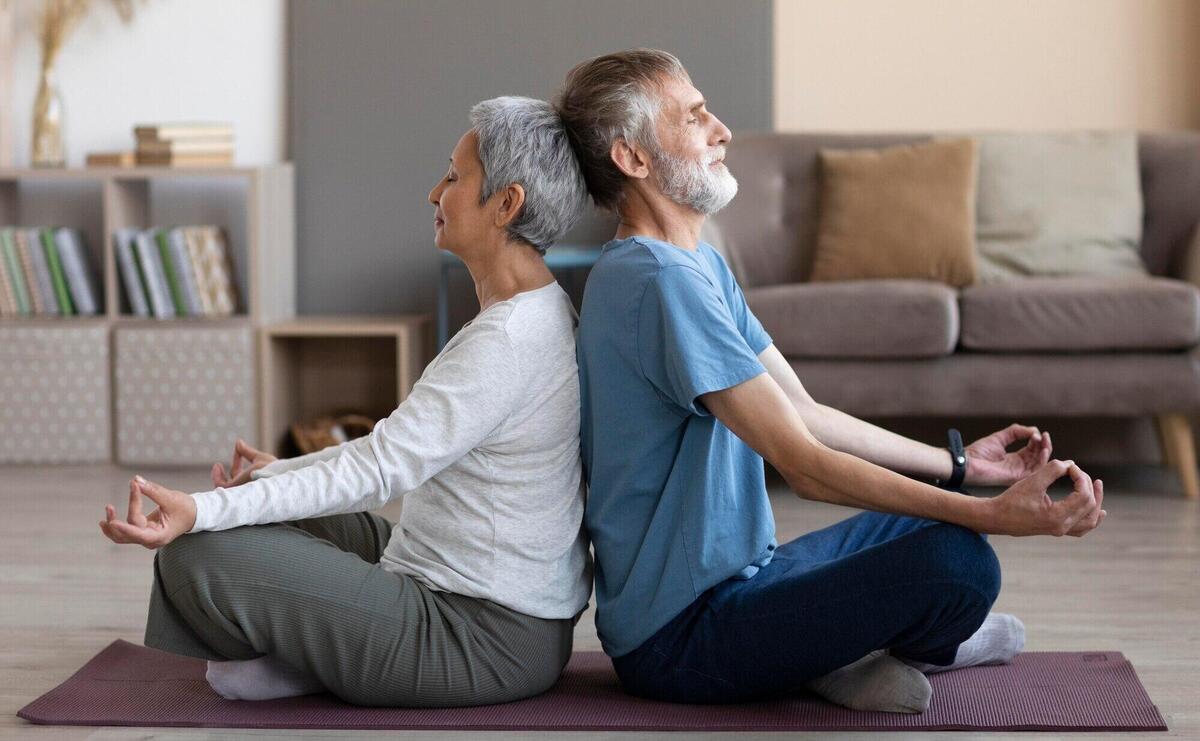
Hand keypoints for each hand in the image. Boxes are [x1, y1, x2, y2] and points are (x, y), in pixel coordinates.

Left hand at [98, 475, 196, 548]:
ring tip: (107, 511)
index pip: (139, 534)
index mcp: (160, 536)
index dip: (125, 527)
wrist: (193, 514)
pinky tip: (106, 520)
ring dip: (112, 526)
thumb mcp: (171, 498)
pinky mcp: (142, 531)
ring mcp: (145, 536)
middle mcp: (151, 540)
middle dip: (116, 523)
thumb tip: (136, 480)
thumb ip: (153, 491)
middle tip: (109, 507)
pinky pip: (125, 531)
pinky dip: (116, 525)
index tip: (112, 519)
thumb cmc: (186, 508)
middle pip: (126, 536)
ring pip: (122, 536)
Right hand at [211, 438, 276, 487]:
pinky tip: (217, 467)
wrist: (276, 475)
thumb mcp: (259, 457)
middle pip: (231, 483)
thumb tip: (238, 442)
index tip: (238, 450)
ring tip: (216, 466)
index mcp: (252, 481)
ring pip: (224, 488)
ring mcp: (240, 490)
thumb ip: (247, 452)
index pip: (240, 474)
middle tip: (217, 465)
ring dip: (218, 477)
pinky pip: (222, 487)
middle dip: (223, 475)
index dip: (237, 462)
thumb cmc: (272, 468)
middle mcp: (246, 488)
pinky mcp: (235, 489)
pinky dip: (217, 478)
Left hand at [964, 424, 1051, 485]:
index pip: (1033, 450)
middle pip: (1039, 456)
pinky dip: (1042, 460)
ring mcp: (1018, 472)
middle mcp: (1018, 466)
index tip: (1038, 432)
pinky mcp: (1017, 477)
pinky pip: (1035, 471)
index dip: (1038, 440)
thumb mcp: (999, 438)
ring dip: (1046, 451)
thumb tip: (1034, 430)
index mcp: (1014, 458)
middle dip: (1044, 445)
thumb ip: (1016, 432)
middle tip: (1045, 435)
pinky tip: (1042, 450)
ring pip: (1040, 464)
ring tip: (1045, 441)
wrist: (967, 463)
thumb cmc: (978, 452)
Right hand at [984, 459, 1105, 536]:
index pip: (1083, 495)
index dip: (1080, 477)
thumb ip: (1052, 470)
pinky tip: (1099, 512)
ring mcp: (1061, 531)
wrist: (997, 517)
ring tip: (1097, 486)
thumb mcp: (1032, 481)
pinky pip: (1082, 528)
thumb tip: (1070, 464)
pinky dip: (1093, 519)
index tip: (1069, 467)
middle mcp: (1062, 526)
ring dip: (1096, 501)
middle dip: (1086, 484)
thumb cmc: (1011, 500)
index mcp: (1056, 516)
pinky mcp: (1057, 530)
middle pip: (1089, 505)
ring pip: (1090, 520)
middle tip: (1075, 471)